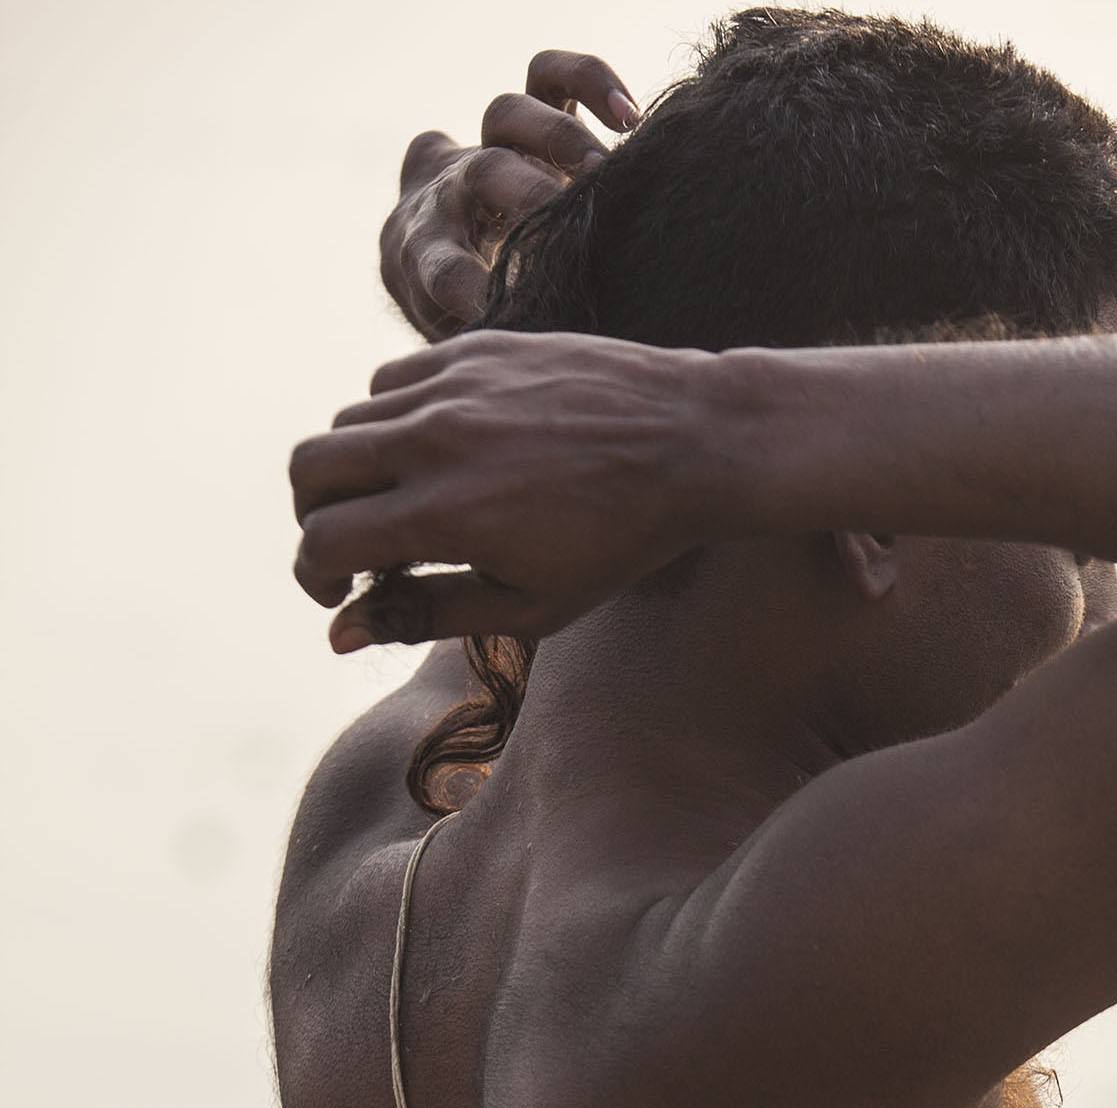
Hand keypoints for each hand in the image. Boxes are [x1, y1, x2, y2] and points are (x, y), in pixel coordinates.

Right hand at [289, 330, 713, 647]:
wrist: (691, 442)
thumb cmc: (618, 542)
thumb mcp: (529, 605)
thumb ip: (426, 614)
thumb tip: (339, 633)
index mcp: (446, 513)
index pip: (323, 542)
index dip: (314, 578)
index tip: (340, 596)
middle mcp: (434, 439)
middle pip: (307, 469)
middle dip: (313, 518)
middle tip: (353, 548)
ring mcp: (451, 384)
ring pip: (345, 421)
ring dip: (355, 471)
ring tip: (405, 503)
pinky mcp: (472, 347)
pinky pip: (391, 381)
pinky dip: (392, 421)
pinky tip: (439, 453)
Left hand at [380, 49, 640, 341]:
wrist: (441, 256)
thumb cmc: (469, 320)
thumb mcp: (471, 344)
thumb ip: (494, 349)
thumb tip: (536, 369)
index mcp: (426, 254)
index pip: (441, 267)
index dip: (473, 287)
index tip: (510, 308)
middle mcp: (451, 190)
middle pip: (480, 172)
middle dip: (527, 194)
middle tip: (571, 217)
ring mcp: (486, 146)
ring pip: (506, 111)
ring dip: (558, 138)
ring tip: (605, 169)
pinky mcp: (526, 117)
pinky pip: (550, 75)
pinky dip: (588, 81)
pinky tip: (628, 115)